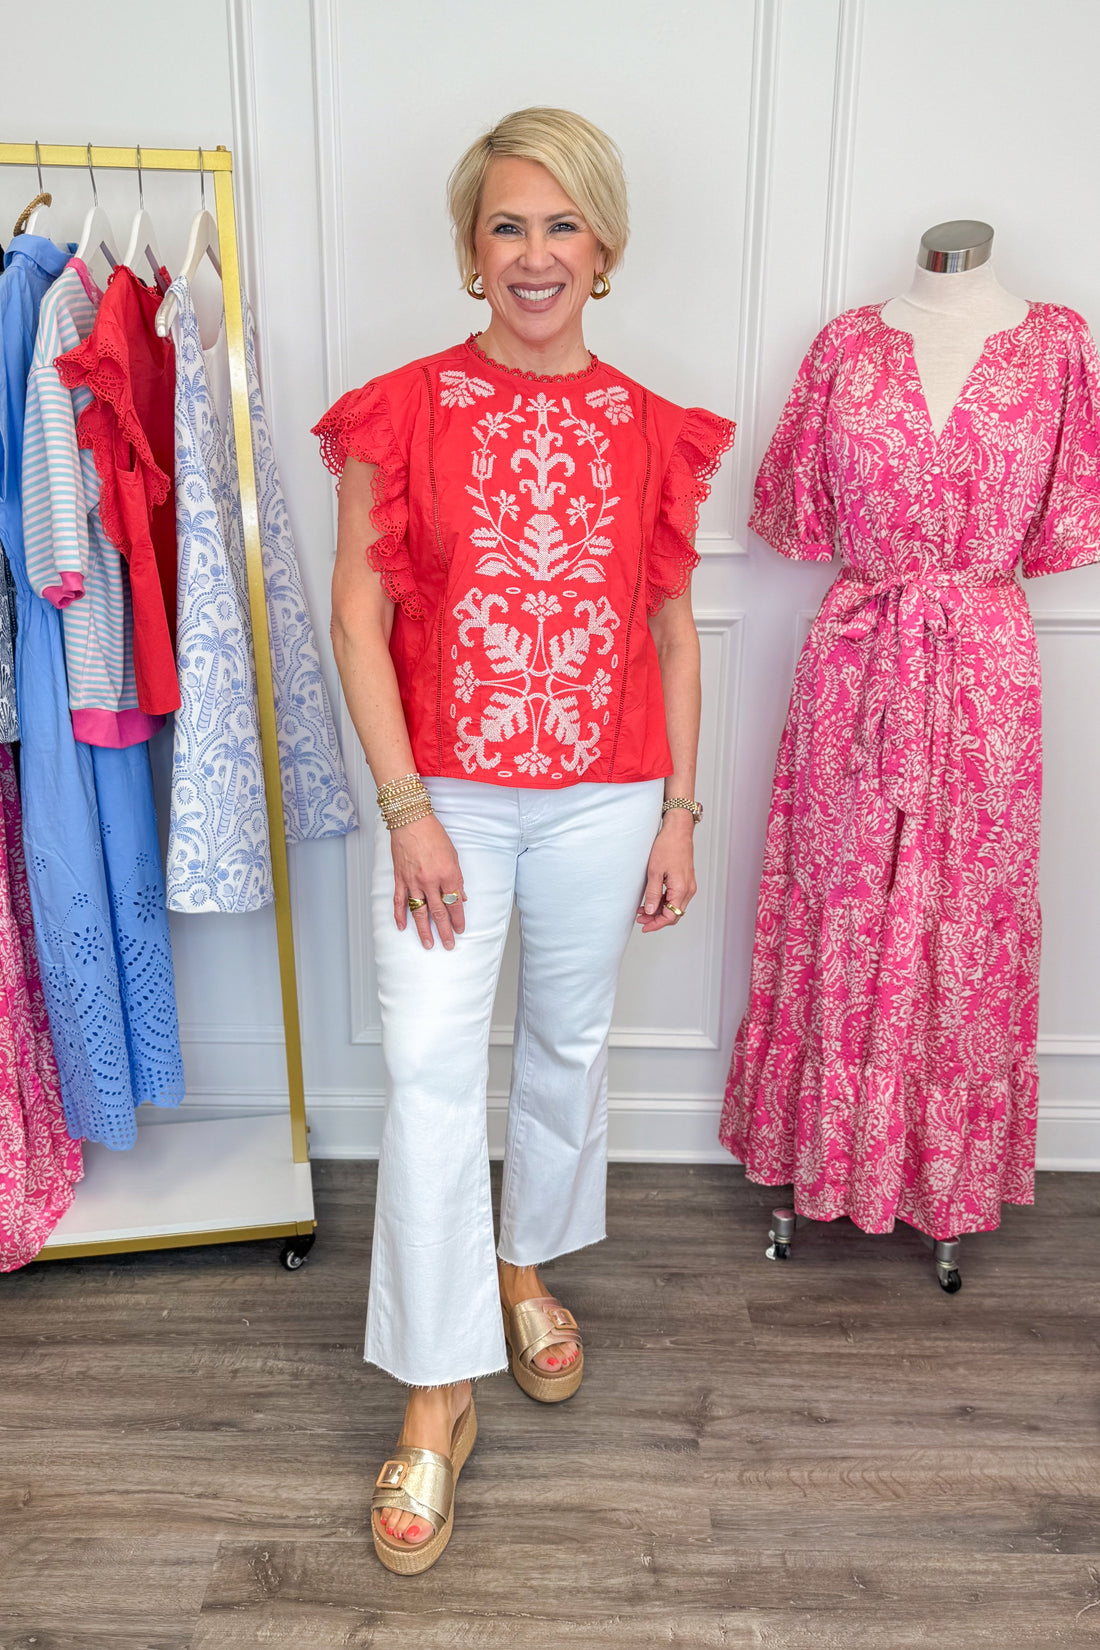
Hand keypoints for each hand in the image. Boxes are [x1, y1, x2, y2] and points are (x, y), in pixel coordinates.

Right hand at [391, 815, 466, 950]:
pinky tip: (402, 927)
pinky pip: (399, 901)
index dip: (458, 919)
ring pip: (419, 911)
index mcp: (447, 874)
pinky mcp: (400, 879)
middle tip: (448, 944)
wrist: (410, 820)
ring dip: (424, 930)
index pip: (455, 903)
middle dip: (444, 931)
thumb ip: (457, 878)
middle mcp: (430, 881)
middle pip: (439, 912)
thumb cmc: (433, 834)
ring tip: (428, 944)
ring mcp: (413, 881)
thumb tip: (462, 897)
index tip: (460, 930)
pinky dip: (400, 915)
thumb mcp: (453, 855)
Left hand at [636, 810, 696, 933]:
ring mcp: (689, 885)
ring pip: (675, 906)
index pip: (670, 916)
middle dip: (657, 919)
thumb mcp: (654, 871)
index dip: (656, 924)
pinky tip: (653, 899)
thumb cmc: (668, 846)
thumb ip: (652, 893)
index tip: (644, 925)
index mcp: (681, 889)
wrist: (678, 831)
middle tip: (641, 918)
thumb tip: (650, 910)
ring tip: (643, 909)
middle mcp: (689, 890)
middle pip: (674, 914)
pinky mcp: (686, 880)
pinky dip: (665, 901)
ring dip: (660, 910)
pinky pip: (676, 897)